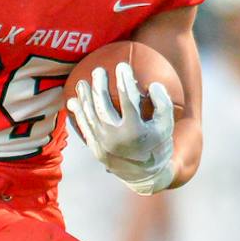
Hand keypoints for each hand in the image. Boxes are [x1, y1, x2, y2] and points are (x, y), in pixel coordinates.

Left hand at [66, 63, 174, 195]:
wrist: (145, 175)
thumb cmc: (158, 143)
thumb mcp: (167, 125)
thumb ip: (163, 103)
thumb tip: (152, 84)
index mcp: (135, 131)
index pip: (128, 101)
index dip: (124, 81)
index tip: (122, 66)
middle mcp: (116, 138)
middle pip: (103, 107)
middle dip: (99, 86)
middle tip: (98, 71)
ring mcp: (102, 144)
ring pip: (90, 116)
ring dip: (84, 98)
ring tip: (82, 82)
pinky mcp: (94, 149)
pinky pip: (83, 128)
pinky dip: (78, 113)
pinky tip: (72, 100)